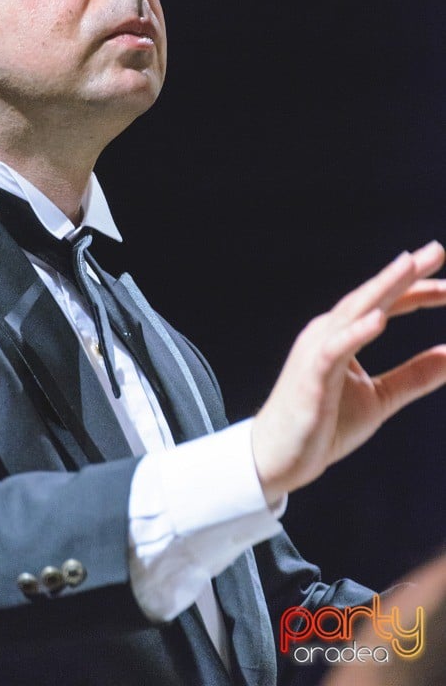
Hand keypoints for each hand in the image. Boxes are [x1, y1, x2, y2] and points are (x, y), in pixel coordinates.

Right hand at [251, 241, 445, 504]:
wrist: (278, 457)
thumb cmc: (322, 425)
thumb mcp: (379, 398)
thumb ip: (414, 376)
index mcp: (342, 335)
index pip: (385, 305)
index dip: (418, 292)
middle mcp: (328, 333)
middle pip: (371, 297)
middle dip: (404, 274)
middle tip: (436, 250)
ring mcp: (317, 351)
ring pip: (353, 312)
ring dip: (383, 287)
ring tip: (409, 265)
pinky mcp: (311, 375)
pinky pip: (335, 349)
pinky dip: (357, 332)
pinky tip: (380, 319)